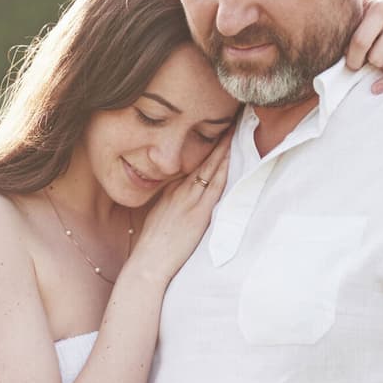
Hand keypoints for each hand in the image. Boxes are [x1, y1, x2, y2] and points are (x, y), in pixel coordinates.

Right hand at [129, 135, 230, 281]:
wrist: (149, 262)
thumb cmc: (154, 245)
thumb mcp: (159, 216)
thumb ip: (171, 203)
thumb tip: (181, 197)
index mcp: (169, 190)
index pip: (190, 163)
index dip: (204, 146)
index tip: (214, 129)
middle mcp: (179, 190)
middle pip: (201, 159)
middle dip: (215, 139)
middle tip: (229, 119)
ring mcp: (189, 200)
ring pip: (209, 167)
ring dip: (222, 147)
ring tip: (233, 128)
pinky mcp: (199, 213)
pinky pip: (215, 185)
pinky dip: (223, 168)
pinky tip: (231, 155)